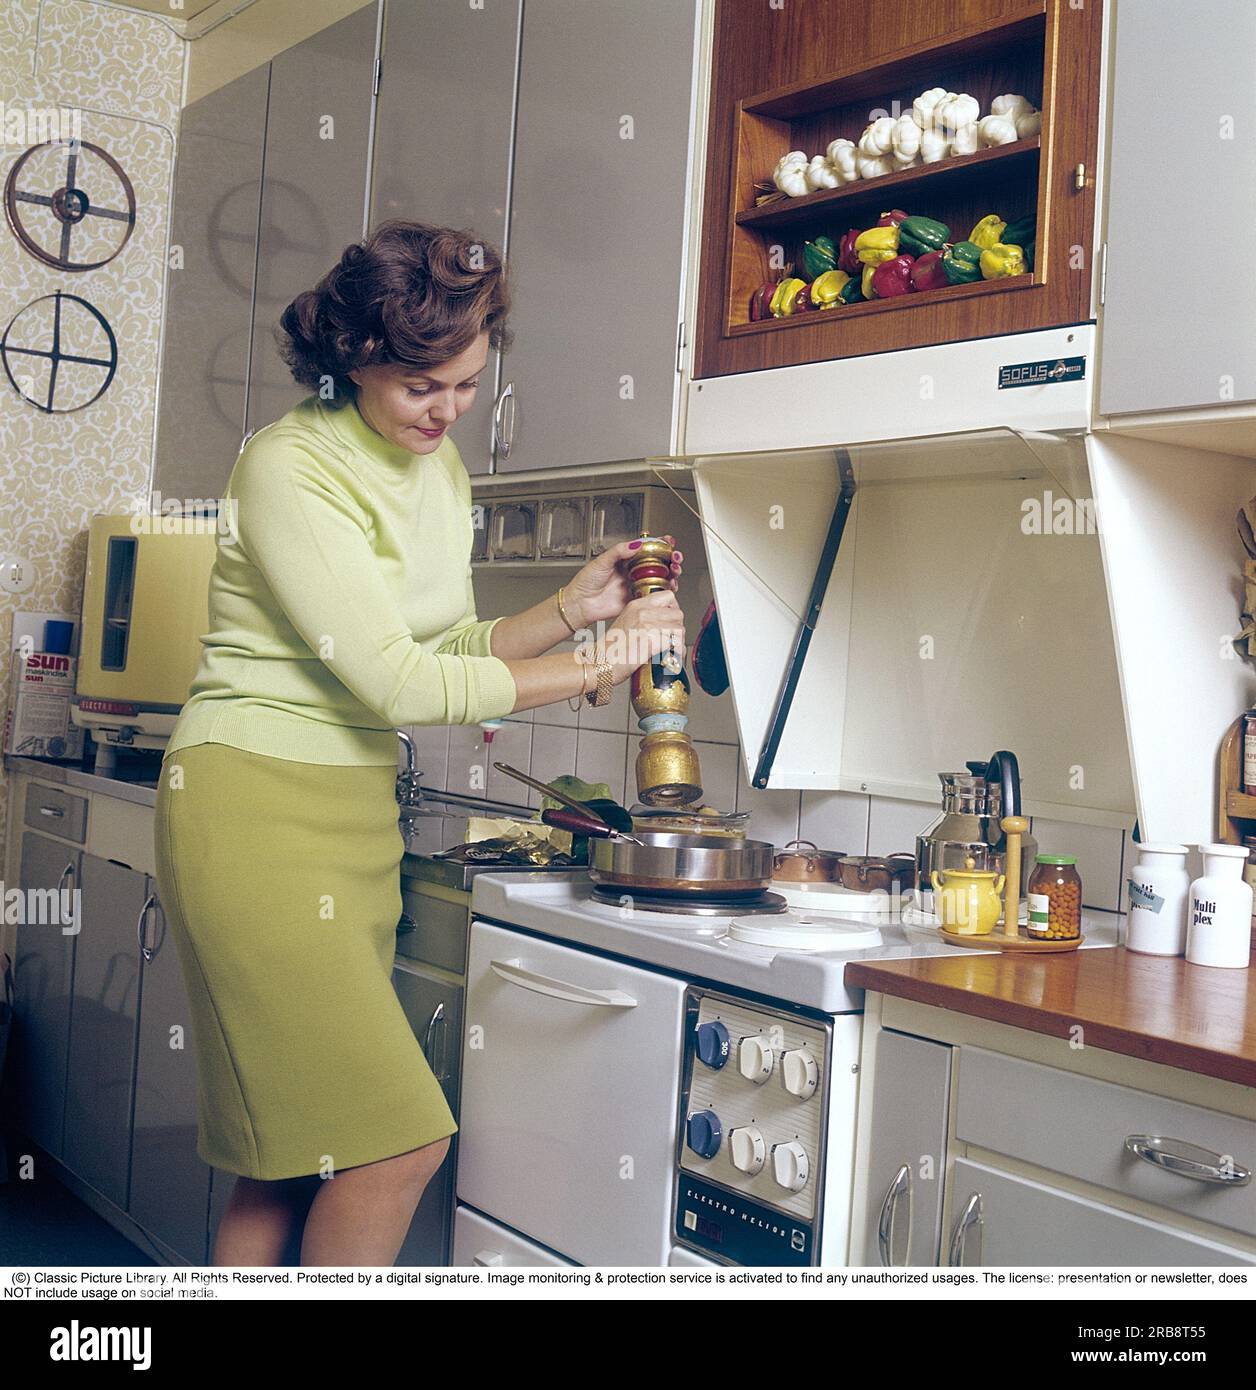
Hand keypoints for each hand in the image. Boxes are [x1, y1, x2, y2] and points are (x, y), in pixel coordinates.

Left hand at [562, 535, 682, 627]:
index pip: (648, 548)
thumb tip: (635, 544)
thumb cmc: (586, 582)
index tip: (669, 541)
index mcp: (626, 559)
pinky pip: (655, 595)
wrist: (581, 604)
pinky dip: (666, 591)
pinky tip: (669, 586)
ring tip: (675, 571)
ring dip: (672, 574)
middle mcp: (634, 571)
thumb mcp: (602, 561)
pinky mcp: (638, 600)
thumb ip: (619, 551)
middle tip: (675, 558)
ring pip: (661, 578)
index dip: (661, 544)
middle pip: (659, 563)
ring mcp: (637, 585)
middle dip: (671, 559)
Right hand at [599, 590, 685, 682]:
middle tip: (672, 638)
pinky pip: (676, 644)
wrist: (599, 664)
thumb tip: (664, 622)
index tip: (672, 620)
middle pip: (677, 613)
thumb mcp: (626, 623)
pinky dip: (677, 653)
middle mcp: (642, 612)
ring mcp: (646, 625)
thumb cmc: (610, 650)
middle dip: (678, 627)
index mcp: (636, 605)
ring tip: (672, 649)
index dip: (674, 608)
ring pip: (679, 629)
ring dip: (678, 641)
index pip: (668, 596)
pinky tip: (670, 657)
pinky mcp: (650, 641)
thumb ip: (644, 617)